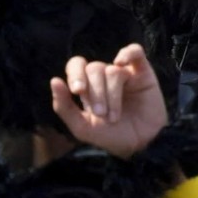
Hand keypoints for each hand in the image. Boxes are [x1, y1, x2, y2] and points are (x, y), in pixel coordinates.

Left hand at [51, 44, 167, 157]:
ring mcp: (125, 73)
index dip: (75, 74)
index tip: (78, 91)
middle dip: (96, 92)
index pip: (76, 66)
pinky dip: (128, 53)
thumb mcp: (82, 127)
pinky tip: (121, 63)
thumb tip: (54, 80)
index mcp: (88, 85)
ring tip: (114, 116)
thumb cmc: (110, 136)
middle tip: (100, 113)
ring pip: (113, 70)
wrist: (140, 146)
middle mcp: (104, 77)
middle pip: (94, 68)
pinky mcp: (143, 73)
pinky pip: (135, 52)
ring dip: (112, 94)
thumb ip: (63, 107)